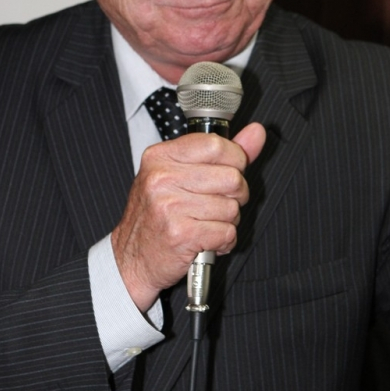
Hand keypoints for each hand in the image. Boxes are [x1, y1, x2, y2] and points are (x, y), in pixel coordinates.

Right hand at [111, 122, 265, 311]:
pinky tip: (206, 240)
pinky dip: (223, 242)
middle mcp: (161, 178)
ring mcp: (169, 206)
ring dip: (227, 221)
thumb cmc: (157, 216)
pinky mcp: (180, 234)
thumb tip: (257, 132)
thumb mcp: (180, 174)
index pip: (216, 145)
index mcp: (161, 156)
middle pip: (231, 178)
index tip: (227, 172)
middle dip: (235, 195)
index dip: (234, 161)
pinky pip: (227, 233)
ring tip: (205, 224)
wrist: (132, 258)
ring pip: (232, 208)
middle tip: (216, 204)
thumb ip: (223, 153)